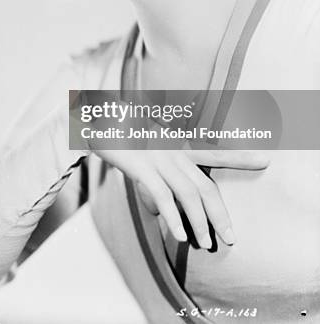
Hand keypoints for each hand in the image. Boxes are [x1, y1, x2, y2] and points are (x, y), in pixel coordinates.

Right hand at [92, 148, 269, 247]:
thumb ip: (160, 175)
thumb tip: (163, 206)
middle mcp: (173, 151)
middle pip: (205, 185)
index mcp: (177, 145)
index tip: (265, 161)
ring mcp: (158, 158)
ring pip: (188, 193)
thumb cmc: (123, 135)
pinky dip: (173, 217)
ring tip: (206, 244)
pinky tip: (179, 234)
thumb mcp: (146, 149)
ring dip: (200, 222)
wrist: (98, 118)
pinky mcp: (142, 165)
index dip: (240, 158)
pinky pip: (162, 195)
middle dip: (221, 214)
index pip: (214, 153)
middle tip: (231, 238)